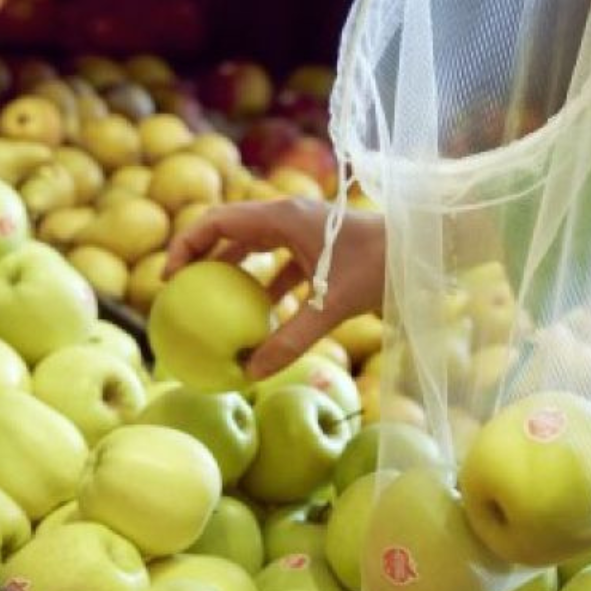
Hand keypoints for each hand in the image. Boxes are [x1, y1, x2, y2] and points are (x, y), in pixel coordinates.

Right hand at [164, 199, 386, 379]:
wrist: (422, 252)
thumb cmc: (379, 267)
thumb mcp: (331, 306)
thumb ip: (290, 339)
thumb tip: (249, 373)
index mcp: (283, 217)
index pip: (217, 221)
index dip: (186, 245)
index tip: (169, 279)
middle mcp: (289, 218)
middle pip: (230, 231)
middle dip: (202, 257)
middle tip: (180, 293)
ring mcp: (305, 231)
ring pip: (254, 248)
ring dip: (233, 273)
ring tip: (211, 307)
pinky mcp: (320, 248)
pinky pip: (280, 265)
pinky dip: (265, 287)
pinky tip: (259, 321)